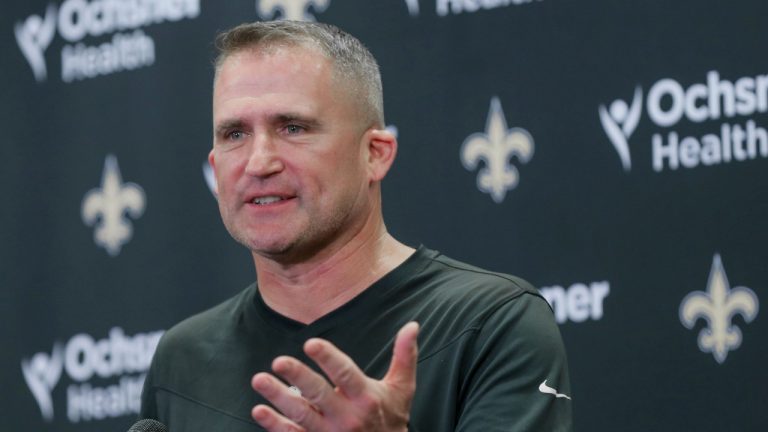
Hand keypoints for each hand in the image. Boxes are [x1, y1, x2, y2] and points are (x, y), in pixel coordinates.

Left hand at [250, 321, 419, 431]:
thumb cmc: (392, 419)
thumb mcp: (402, 389)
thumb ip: (404, 356)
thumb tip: (412, 325)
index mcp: (366, 398)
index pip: (345, 374)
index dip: (328, 358)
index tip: (311, 343)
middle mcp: (347, 417)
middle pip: (319, 394)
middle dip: (298, 377)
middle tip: (279, 361)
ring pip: (300, 414)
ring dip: (278, 397)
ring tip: (260, 380)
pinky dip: (274, 424)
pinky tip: (260, 410)